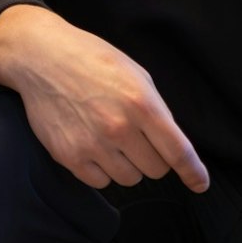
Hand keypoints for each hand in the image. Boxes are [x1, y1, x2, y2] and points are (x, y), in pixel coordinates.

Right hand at [0, 6, 208, 191]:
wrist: (41, 58)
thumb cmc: (92, 61)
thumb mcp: (136, 74)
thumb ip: (157, 109)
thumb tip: (171, 143)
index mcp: (142, 104)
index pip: (178, 151)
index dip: (193, 172)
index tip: (199, 184)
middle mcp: (120, 128)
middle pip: (156, 169)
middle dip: (153, 157)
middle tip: (137, 137)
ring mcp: (93, 145)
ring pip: (130, 178)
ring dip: (127, 164)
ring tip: (111, 138)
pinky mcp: (70, 157)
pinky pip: (101, 183)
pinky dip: (102, 171)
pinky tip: (94, 146)